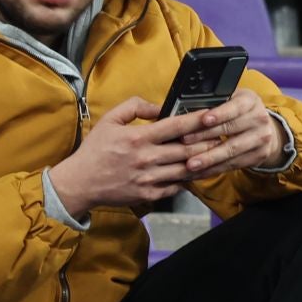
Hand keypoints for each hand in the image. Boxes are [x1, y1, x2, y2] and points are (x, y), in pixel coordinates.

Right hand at [48, 96, 208, 216]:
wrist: (80, 182)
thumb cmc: (94, 150)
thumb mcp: (109, 120)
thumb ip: (134, 107)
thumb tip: (158, 107)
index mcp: (138, 138)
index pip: (176, 126)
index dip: (198, 120)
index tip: (213, 114)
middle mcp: (146, 159)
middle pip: (188, 150)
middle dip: (207, 142)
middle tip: (220, 135)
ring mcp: (149, 179)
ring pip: (186, 170)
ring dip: (202, 162)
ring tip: (214, 154)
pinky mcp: (148, 194)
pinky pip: (176, 187)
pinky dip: (187, 179)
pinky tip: (193, 172)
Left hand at [178, 87, 284, 177]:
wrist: (263, 128)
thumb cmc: (235, 111)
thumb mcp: (228, 101)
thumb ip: (211, 104)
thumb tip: (184, 113)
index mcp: (250, 101)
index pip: (235, 107)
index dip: (220, 114)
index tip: (203, 120)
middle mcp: (260, 118)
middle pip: (230, 129)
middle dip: (205, 136)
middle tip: (184, 142)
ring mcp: (261, 138)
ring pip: (232, 150)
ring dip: (209, 159)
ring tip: (190, 164)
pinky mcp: (259, 155)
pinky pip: (233, 164)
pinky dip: (213, 169)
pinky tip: (198, 172)